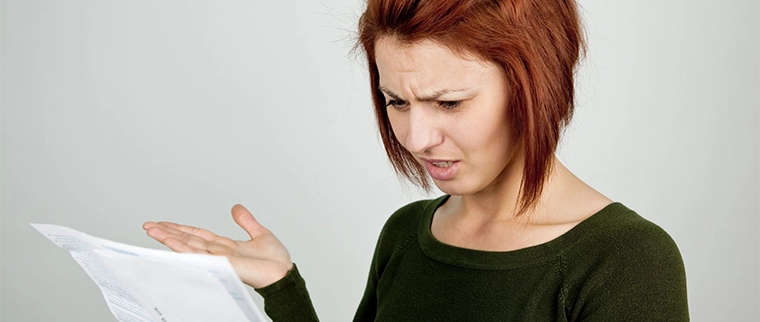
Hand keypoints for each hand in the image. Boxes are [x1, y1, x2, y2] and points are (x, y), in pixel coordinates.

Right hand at [143, 204, 292, 288]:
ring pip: (188, 246)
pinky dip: (183, 248)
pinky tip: (170, 242)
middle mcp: (217, 253)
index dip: (181, 228)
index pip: (198, 235)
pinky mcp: (220, 264)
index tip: (165, 223)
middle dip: (168, 232)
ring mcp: (217, 259)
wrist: (282, 273)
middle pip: (187, 239)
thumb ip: (246, 221)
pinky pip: (198, 255)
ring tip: (152, 230)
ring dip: (169, 238)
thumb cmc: (274, 261)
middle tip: (148, 225)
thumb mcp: (259, 233)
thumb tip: (236, 207)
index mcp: (225, 246)